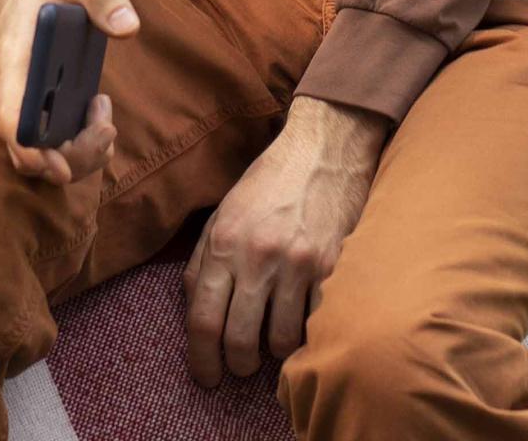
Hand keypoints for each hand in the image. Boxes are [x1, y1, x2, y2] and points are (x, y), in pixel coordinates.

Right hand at [0, 0, 138, 184]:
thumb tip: (129, 28)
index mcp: (12, 60)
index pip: (10, 118)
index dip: (30, 150)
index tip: (61, 168)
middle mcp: (7, 87)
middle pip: (26, 148)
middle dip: (73, 151)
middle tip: (107, 124)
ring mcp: (16, 98)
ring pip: (37, 151)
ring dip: (78, 148)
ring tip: (104, 113)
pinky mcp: (30, 100)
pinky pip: (45, 140)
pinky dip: (75, 140)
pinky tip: (97, 112)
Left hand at [184, 96, 389, 385]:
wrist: (323, 149)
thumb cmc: (268, 183)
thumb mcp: (222, 213)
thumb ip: (203, 261)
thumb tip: (194, 312)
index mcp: (223, 243)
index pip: (203, 321)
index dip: (201, 360)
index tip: (206, 377)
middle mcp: (258, 256)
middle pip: (240, 340)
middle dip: (237, 365)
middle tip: (240, 367)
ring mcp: (298, 263)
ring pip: (280, 340)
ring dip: (273, 352)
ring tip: (272, 340)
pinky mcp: (332, 266)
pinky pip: (315, 323)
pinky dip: (306, 333)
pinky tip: (301, 324)